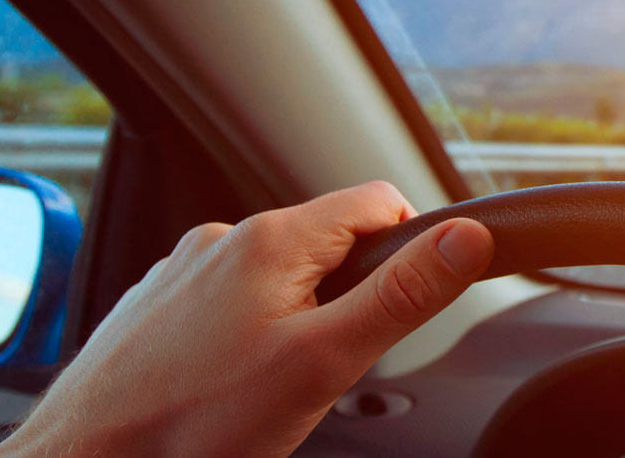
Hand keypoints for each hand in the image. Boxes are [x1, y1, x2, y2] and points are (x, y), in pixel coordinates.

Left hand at [0, 182, 493, 456]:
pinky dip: (247, 336)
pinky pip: (230, 304)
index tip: (403, 306)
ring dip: (297, 320)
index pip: (379, 201)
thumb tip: (467, 239)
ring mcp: (184, 271)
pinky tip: (228, 385)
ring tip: (271, 386)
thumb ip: (403, 296)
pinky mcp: (158, 307)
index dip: (411, 248)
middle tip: (328, 366)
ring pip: (279, 278)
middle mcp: (224, 239)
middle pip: (330, 244)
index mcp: (272, 238)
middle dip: (350, 299)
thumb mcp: (326, 361)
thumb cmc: (195, 423)